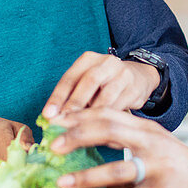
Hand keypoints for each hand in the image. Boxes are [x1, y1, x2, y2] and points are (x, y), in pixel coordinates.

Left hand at [41, 51, 159, 118]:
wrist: (139, 76)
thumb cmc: (105, 82)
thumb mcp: (87, 81)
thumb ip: (72, 95)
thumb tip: (53, 117)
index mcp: (89, 59)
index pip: (70, 77)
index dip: (58, 96)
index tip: (48, 114)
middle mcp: (107, 62)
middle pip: (89, 81)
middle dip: (75, 103)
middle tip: (64, 122)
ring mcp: (123, 74)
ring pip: (106, 95)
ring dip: (92, 113)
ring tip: (80, 128)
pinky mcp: (134, 88)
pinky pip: (120, 105)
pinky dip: (108, 117)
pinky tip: (99, 127)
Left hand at [49, 108, 187, 187]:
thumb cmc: (181, 164)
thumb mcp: (156, 142)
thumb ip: (128, 136)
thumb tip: (92, 134)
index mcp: (145, 128)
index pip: (108, 113)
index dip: (79, 116)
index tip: (54, 121)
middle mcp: (149, 142)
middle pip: (108, 129)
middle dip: (77, 136)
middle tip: (51, 146)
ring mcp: (156, 167)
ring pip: (116, 168)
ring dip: (86, 177)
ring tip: (61, 183)